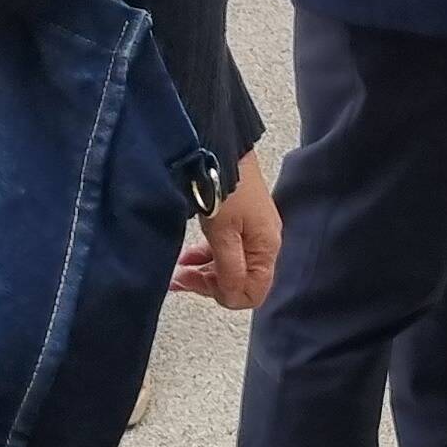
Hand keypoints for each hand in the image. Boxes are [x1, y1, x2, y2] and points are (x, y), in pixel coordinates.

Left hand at [172, 152, 280, 308]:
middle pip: (240, 281)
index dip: (225, 296)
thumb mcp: (224, 235)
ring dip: (205, 272)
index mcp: (267, 249)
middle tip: (181, 278)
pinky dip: (207, 256)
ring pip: (231, 266)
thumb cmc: (225, 189)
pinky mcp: (242, 221)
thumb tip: (232, 297)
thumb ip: (229, 270)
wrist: (222, 149)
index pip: (253, 293)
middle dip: (209, 284)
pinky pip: (226, 249)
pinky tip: (188, 256)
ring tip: (179, 270)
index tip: (199, 285)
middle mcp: (264, 243)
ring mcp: (253, 231)